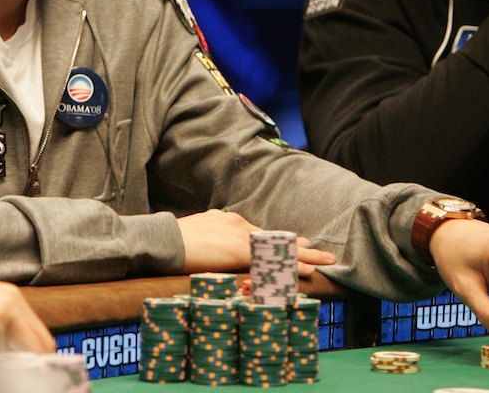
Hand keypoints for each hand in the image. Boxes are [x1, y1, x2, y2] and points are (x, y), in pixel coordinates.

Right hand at [177, 209, 335, 275]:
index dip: (276, 240)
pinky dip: (294, 264)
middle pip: (274, 236)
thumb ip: (208, 242)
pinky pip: (274, 257)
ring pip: (280, 245)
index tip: (292, 243)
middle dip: (298, 245)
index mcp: (225, 219)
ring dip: (305, 254)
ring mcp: (240, 234)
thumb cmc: (170, 243)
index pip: (257, 232)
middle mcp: (236, 222)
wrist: (162, 240)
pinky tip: (309, 269)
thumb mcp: (194, 238)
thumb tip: (209, 251)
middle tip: (320, 251)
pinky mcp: (239, 249)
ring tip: (326, 260)